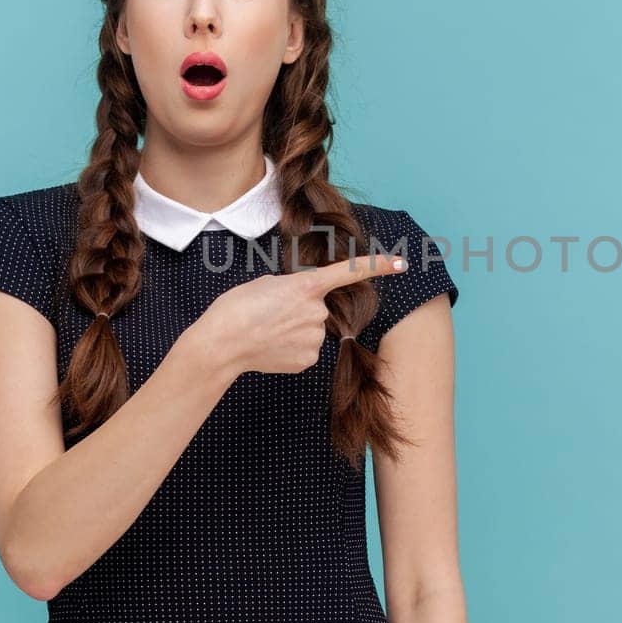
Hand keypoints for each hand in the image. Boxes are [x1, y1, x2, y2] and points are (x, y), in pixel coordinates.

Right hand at [198, 253, 407, 375]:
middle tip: (272, 314)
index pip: (350, 273)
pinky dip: (291, 347)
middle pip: (319, 307)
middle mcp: (316, 312)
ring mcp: (314, 338)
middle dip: (302, 309)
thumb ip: (292, 289)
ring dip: (296, 329)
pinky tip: (271, 347)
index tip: (400, 263)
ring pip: (313, 329)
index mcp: (306, 286)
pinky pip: (306, 348)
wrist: (221, 344)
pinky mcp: (307, 359)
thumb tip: (303, 304)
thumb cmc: (236, 308)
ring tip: (267, 330)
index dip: (377, 266)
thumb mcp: (265, 284)